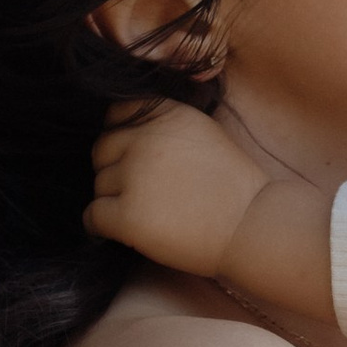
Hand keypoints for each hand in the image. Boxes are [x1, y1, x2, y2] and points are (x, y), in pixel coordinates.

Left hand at [86, 99, 331, 320]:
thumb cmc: (234, 189)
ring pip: (98, 185)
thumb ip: (165, 126)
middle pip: (102, 149)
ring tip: (146, 215)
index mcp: (168, 115)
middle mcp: (147, 139)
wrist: (254, 229)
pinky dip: (102, 227)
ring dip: (114, 200)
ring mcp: (135, 176)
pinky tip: (126, 233)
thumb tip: (120, 133)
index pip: (117, 113)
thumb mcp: (203, 135)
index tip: (137, 158)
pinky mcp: (128, 215)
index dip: (122, 137)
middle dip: (115, 170)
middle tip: (143, 193)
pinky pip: (92, 216)